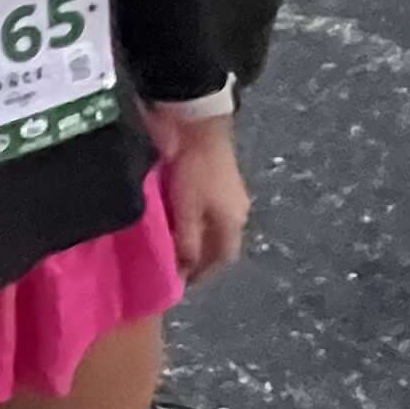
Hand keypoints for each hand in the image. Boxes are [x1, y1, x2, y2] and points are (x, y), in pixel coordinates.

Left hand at [153, 113, 249, 284]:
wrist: (198, 126)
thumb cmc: (193, 172)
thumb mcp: (187, 212)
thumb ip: (188, 243)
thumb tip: (185, 272)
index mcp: (233, 222)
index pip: (222, 259)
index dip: (204, 273)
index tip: (182, 282)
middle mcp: (238, 211)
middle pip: (220, 243)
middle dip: (200, 257)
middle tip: (175, 264)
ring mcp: (231, 194)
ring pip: (215, 226)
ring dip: (197, 238)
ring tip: (171, 244)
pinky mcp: (219, 179)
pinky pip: (208, 210)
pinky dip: (194, 220)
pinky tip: (175, 218)